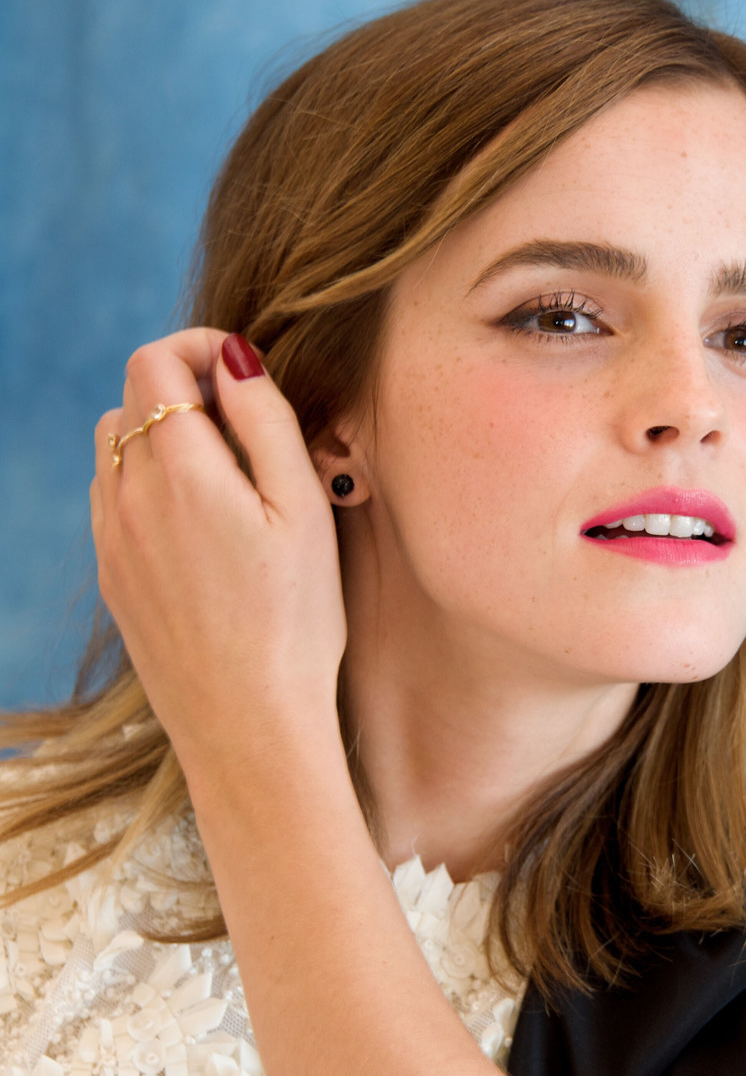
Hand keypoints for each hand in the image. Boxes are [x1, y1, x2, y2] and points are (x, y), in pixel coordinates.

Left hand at [91, 329, 347, 794]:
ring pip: (114, 446)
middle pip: (131, 396)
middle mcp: (129, 497)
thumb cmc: (295, 625)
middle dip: (183, 387)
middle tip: (245, 423)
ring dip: (160, 435)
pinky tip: (198, 523)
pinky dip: (145, 483)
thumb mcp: (303, 512)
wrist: (249, 727)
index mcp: (181, 471)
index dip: (200, 348)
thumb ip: (266, 422)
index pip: (155, 360)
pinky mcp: (113, 577)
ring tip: (223, 474)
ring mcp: (112, 539)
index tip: (245, 375)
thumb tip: (234, 357)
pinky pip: (111, 499)